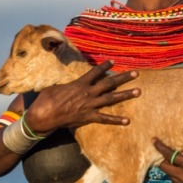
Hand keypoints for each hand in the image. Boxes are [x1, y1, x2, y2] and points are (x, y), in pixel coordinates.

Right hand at [24, 61, 138, 132]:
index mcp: (80, 83)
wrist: (44, 114)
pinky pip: (105, 118)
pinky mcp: (88, 117)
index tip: (113, 61)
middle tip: (136, 73)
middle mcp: (88, 92)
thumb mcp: (56, 86)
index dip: (105, 66)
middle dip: (123, 77)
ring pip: (111, 98)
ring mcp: (89, 105)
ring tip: (138, 91)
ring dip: (125, 95)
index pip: (95, 72)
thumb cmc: (47, 99)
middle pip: (109, 83)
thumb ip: (66, 84)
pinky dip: (116, 120)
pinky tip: (127, 121)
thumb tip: (67, 83)